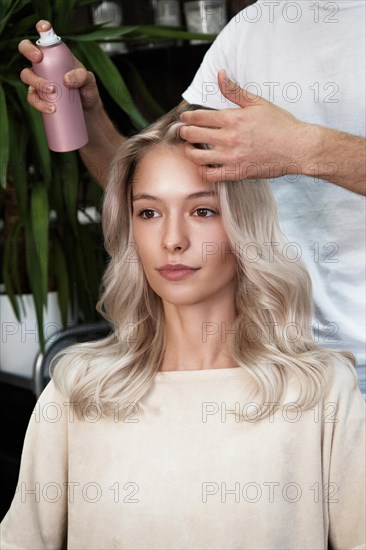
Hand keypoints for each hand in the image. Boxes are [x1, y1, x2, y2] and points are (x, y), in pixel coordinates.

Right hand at [18, 20, 99, 113]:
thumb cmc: (87, 91)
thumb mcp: (89, 81)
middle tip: (39, 58)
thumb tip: (66, 79)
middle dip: (29, 50)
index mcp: (57, 54)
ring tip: (53, 91)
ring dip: (37, 82)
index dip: (42, 29)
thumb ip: (82, 76)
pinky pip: (32, 98)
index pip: (46, 37)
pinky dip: (39, 103)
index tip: (44, 28)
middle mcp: (44, 64)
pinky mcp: (38, 97)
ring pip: (27, 75)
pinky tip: (51, 108)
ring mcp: (39, 80)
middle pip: (27, 50)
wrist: (87, 112)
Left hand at [179, 69, 309, 181]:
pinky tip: (204, 166)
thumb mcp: (258, 103)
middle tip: (183, 133)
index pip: (199, 117)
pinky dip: (202, 171)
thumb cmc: (280, 125)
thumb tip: (220, 75)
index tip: (184, 118)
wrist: (297, 148)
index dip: (187, 117)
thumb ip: (235, 91)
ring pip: (197, 156)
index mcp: (232, 118)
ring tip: (191, 149)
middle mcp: (228, 138)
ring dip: (189, 152)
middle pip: (193, 135)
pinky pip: (210, 175)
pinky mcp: (236, 172)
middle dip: (185, 133)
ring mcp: (231, 157)